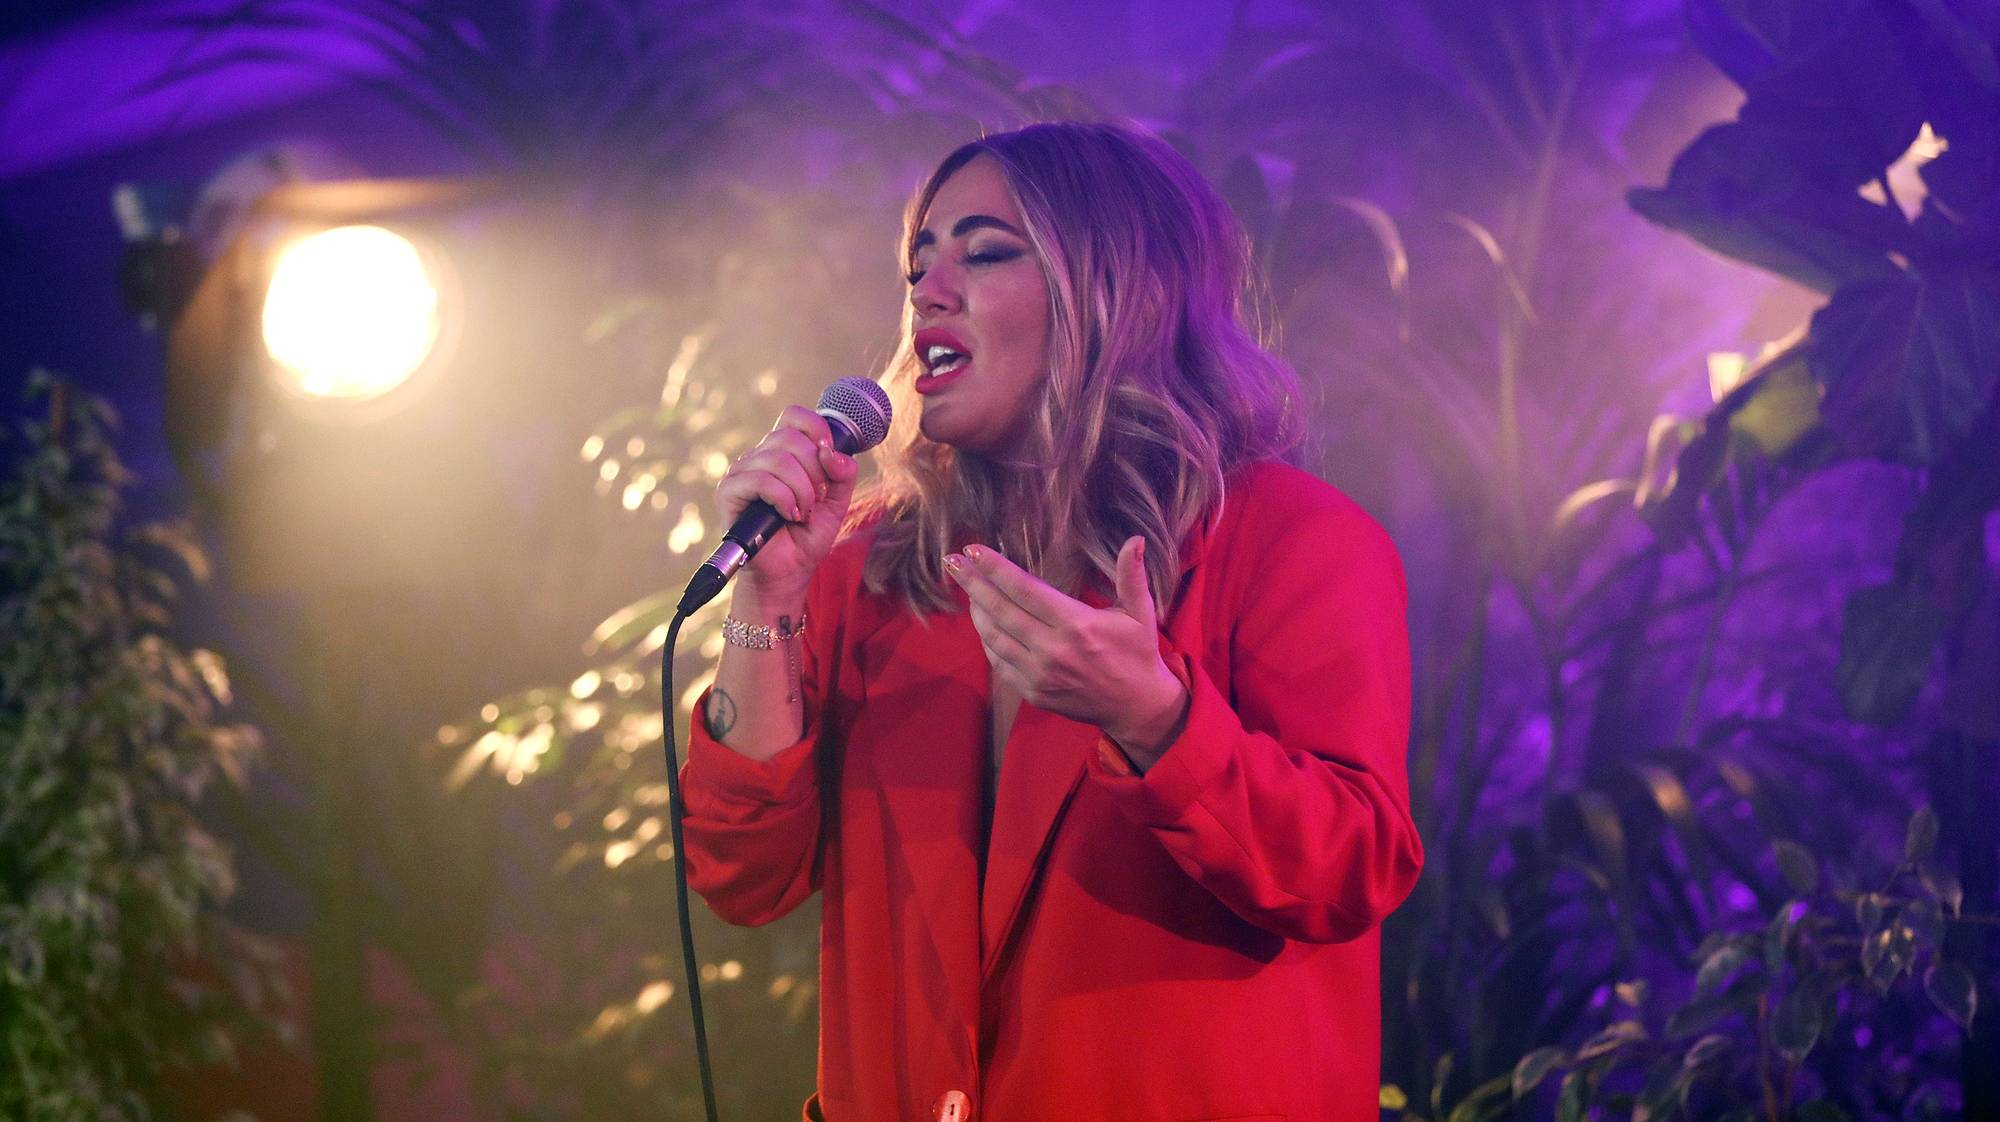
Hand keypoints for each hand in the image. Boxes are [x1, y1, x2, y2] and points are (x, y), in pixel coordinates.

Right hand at [712, 405, 859, 597]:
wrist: (790, 570)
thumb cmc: (808, 535)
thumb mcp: (837, 501)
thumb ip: (842, 473)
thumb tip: (831, 452)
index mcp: (783, 451)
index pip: (795, 416)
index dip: (817, 429)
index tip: (828, 457)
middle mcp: (760, 456)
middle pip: (791, 436)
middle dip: (815, 471)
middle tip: (817, 498)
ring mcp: (742, 472)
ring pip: (778, 459)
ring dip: (802, 490)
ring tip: (803, 513)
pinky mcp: (729, 492)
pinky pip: (760, 479)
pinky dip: (784, 498)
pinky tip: (789, 515)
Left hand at [945, 536, 1187, 764]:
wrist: (1135, 707)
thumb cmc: (1137, 653)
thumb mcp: (1139, 612)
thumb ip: (1132, 575)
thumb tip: (1136, 539)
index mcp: (1077, 625)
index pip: (1025, 590)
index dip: (996, 568)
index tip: (973, 549)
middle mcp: (1053, 650)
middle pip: (1000, 611)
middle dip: (973, 583)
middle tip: (952, 561)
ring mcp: (1039, 674)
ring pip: (994, 637)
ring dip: (976, 610)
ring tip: (966, 586)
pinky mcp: (1032, 692)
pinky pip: (999, 662)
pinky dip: (987, 639)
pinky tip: (983, 620)